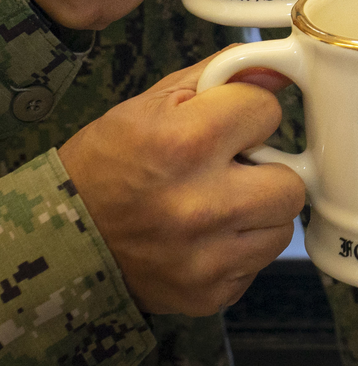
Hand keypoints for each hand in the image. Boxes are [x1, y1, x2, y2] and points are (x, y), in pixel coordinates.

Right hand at [57, 58, 304, 314]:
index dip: (249, 112)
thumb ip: (221, 76)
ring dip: (259, 213)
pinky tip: (206, 236)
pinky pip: (257, 264)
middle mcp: (201, 205)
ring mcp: (206, 259)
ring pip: (281, 227)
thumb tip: (277, 69)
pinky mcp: (208, 296)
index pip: (269, 110)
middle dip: (268, 171)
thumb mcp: (152, 102)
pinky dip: (239, 249)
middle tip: (235, 169)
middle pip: (292, 183)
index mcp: (185, 144)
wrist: (58, 240)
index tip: (228, 123)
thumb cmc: (106, 164)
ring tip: (220, 203)